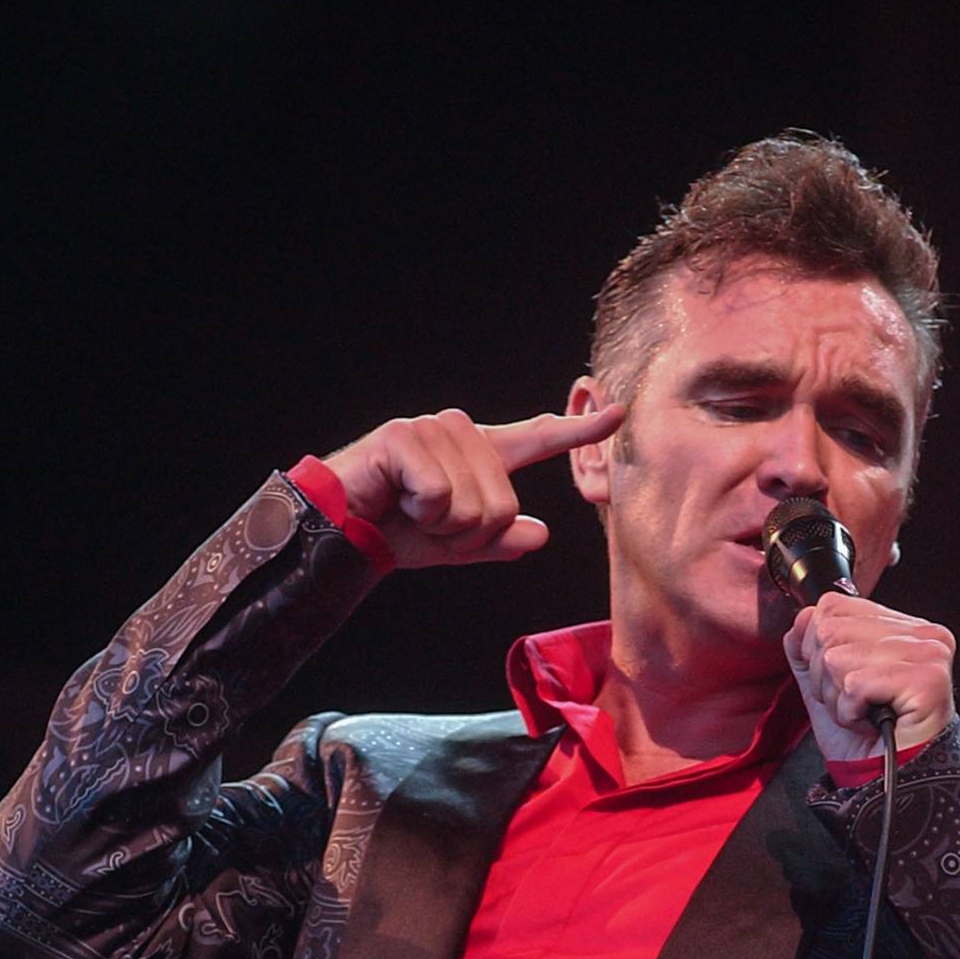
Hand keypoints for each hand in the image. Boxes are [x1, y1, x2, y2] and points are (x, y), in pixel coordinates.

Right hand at [321, 405, 625, 568]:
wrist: (339, 531)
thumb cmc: (396, 530)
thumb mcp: (456, 545)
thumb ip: (499, 540)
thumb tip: (540, 535)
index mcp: (480, 453)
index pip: (537, 440)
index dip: (578, 431)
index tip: (620, 413)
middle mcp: (462, 432)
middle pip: (503, 504)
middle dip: (466, 534)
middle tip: (428, 523)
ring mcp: (433, 429)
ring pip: (473, 505)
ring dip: (440, 527)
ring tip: (409, 510)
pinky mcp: (404, 436)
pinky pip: (440, 497)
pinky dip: (418, 515)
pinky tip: (394, 498)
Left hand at [783, 593, 956, 762]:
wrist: (889, 786)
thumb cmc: (867, 742)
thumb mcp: (827, 688)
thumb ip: (809, 650)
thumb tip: (800, 619)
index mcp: (902, 628)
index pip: (833, 606)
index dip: (818, 649)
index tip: (842, 683)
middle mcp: (922, 634)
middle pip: (829, 630)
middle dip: (827, 680)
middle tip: (856, 705)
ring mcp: (929, 655)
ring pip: (837, 658)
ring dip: (839, 700)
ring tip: (866, 716)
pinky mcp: (928, 680)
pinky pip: (855, 684)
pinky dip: (851, 713)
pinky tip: (872, 724)